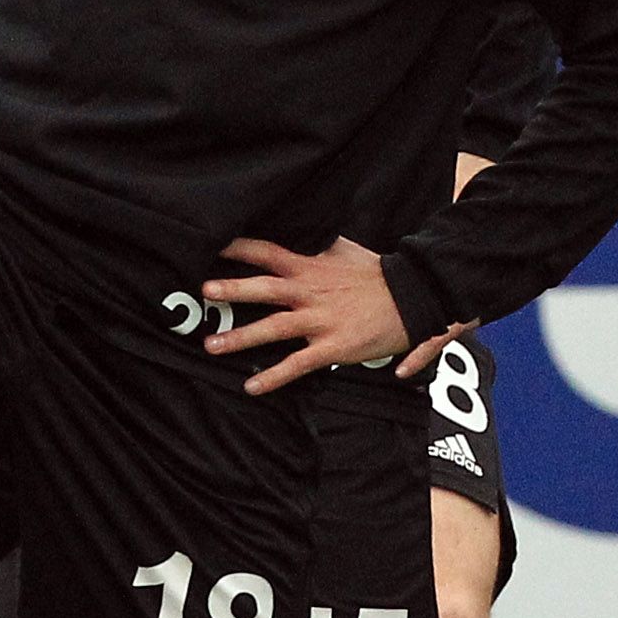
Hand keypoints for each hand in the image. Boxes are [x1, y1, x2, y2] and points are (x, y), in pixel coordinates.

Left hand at [200, 237, 427, 395]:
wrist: (413, 298)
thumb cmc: (377, 275)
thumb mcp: (344, 250)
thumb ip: (316, 245)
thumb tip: (299, 231)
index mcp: (310, 267)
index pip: (268, 252)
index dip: (239, 248)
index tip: (212, 245)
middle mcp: (310, 292)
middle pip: (265, 288)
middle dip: (233, 290)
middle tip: (204, 291)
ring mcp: (320, 320)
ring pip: (273, 328)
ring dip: (241, 337)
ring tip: (212, 345)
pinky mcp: (332, 347)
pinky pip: (297, 364)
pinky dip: (273, 377)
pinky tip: (251, 386)